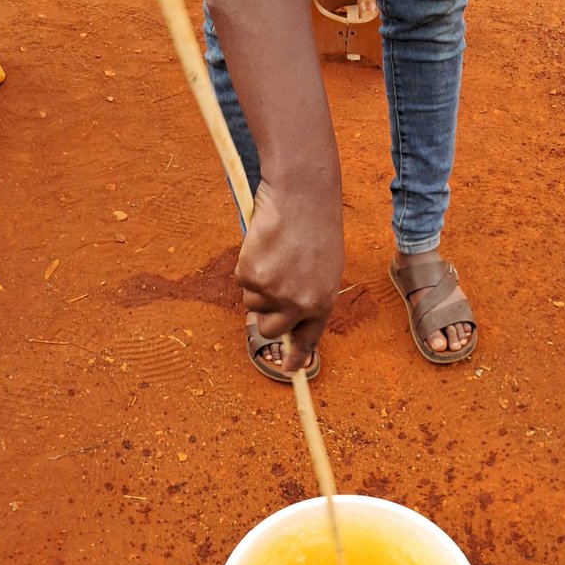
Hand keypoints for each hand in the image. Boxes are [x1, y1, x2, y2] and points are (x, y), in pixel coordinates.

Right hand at [236, 174, 343, 372]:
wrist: (301, 195)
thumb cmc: (315, 225)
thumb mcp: (324, 266)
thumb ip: (309, 293)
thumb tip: (289, 318)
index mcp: (322, 301)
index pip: (308, 338)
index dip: (296, 356)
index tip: (289, 369)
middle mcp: (299, 303)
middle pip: (271, 328)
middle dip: (266, 313)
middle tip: (270, 287)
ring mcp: (274, 292)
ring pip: (252, 302)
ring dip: (256, 283)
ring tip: (273, 254)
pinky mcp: (252, 276)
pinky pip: (241, 279)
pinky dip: (246, 264)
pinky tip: (263, 245)